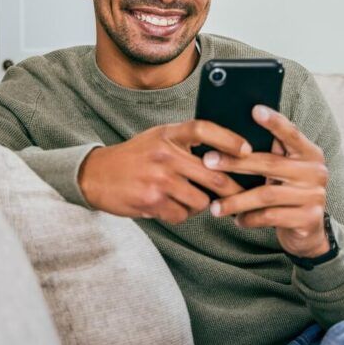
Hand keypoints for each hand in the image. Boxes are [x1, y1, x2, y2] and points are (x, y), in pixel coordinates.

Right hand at [78, 120, 248, 223]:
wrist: (96, 174)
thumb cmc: (136, 157)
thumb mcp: (158, 138)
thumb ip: (186, 142)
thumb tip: (227, 155)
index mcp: (168, 134)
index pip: (204, 129)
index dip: (229, 139)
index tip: (247, 150)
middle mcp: (165, 154)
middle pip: (213, 174)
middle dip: (232, 189)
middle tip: (242, 195)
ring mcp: (158, 178)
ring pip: (200, 200)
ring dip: (200, 204)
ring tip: (188, 198)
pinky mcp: (151, 200)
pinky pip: (181, 214)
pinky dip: (180, 214)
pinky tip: (168, 206)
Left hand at [204, 105, 329, 257]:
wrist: (308, 232)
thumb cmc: (287, 194)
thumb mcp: (284, 172)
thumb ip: (271, 155)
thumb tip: (230, 136)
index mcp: (310, 153)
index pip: (291, 133)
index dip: (274, 122)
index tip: (255, 110)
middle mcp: (316, 171)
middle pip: (270, 164)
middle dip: (235, 162)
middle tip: (208, 162)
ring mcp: (314, 196)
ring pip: (267, 194)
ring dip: (237, 200)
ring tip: (215, 206)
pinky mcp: (309, 219)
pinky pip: (271, 217)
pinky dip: (250, 218)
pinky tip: (238, 219)